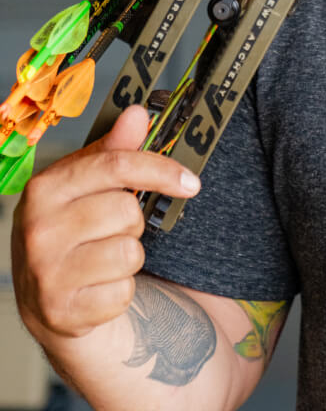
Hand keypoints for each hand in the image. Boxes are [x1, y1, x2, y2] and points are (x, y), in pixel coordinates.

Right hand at [11, 105, 200, 340]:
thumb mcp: (89, 185)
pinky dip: (120, 290)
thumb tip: (137, 112)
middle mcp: (37, 229)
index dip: (160, 171)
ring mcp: (45, 273)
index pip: (116, 166)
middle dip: (132, 222)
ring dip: (129, 256)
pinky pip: (122, 291)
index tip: (191, 182)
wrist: (48, 300)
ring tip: (103, 258)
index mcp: (45, 188)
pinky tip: (98, 287)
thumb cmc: (77, 229)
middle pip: (127, 211)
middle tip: (112, 230)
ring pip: (129, 252)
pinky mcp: (60, 310)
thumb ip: (115, 150)